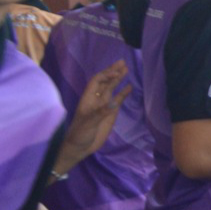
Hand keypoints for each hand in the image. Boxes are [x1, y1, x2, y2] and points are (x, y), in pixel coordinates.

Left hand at [55, 59, 129, 174]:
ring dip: (118, 79)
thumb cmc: (80, 134)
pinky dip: (124, 93)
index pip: (97, 82)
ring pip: (111, 89)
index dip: (106, 75)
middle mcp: (96, 100)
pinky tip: (130, 87)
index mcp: (88, 99)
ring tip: (127, 69)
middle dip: (112, 72)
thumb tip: (115, 102)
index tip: (117, 72)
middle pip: (105, 82)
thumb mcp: (89, 124)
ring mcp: (104, 106)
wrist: (80, 147)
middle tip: (123, 62)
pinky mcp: (110, 113)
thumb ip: (102, 113)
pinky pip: (118, 100)